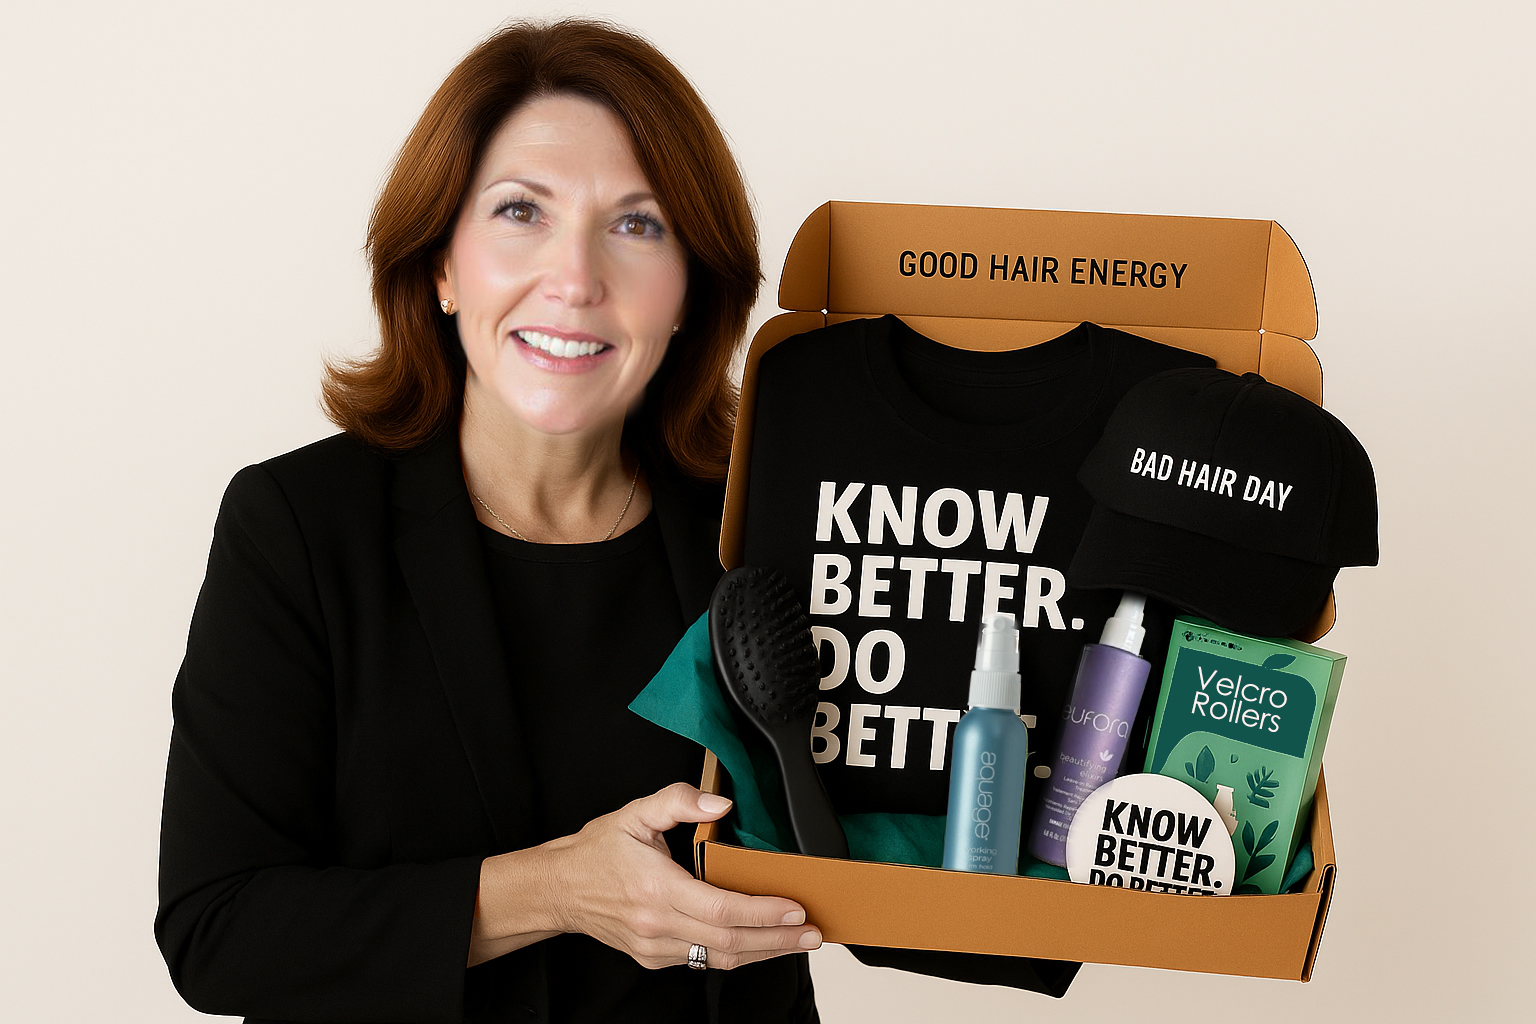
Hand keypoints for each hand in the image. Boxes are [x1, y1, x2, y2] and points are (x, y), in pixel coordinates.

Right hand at [474, 783, 821, 969]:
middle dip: (777, 939)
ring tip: (796, 942)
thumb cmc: (596, 852)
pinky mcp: (654, 958)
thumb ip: (679, 801)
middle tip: (811, 931)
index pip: (721, 910)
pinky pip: (702, 961)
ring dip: (763, 952)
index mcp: (656, 889)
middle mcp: (657, 924)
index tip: (794, 907)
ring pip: (719, 959)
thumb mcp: (635, 812)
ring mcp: (655, 947)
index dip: (763, 912)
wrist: (559, 889)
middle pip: (729, 942)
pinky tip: (759, 944)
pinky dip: (735, 955)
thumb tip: (720, 803)